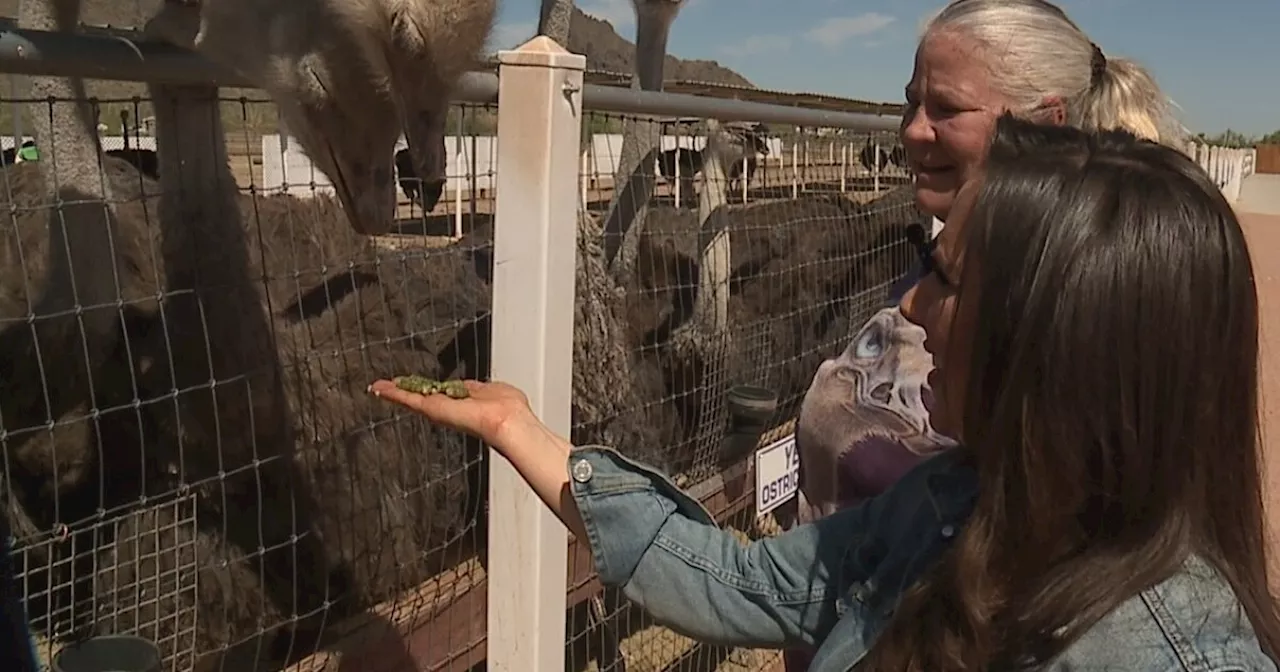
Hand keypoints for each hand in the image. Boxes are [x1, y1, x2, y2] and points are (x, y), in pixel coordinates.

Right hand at [366, 378, 539, 447]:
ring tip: (378, 387)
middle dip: (405, 391)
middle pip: (422, 397)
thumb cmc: (506, 408)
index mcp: (466, 401)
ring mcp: (439, 410)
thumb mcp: (493, 390)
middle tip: (388, 386)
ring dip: (394, 392)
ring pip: (411, 399)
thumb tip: (473, 386)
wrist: (505, 421)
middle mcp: (450, 408)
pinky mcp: (431, 409)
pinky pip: (408, 399)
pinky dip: (393, 393)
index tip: (418, 384)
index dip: (430, 388)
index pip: (443, 393)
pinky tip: (379, 388)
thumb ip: (479, 389)